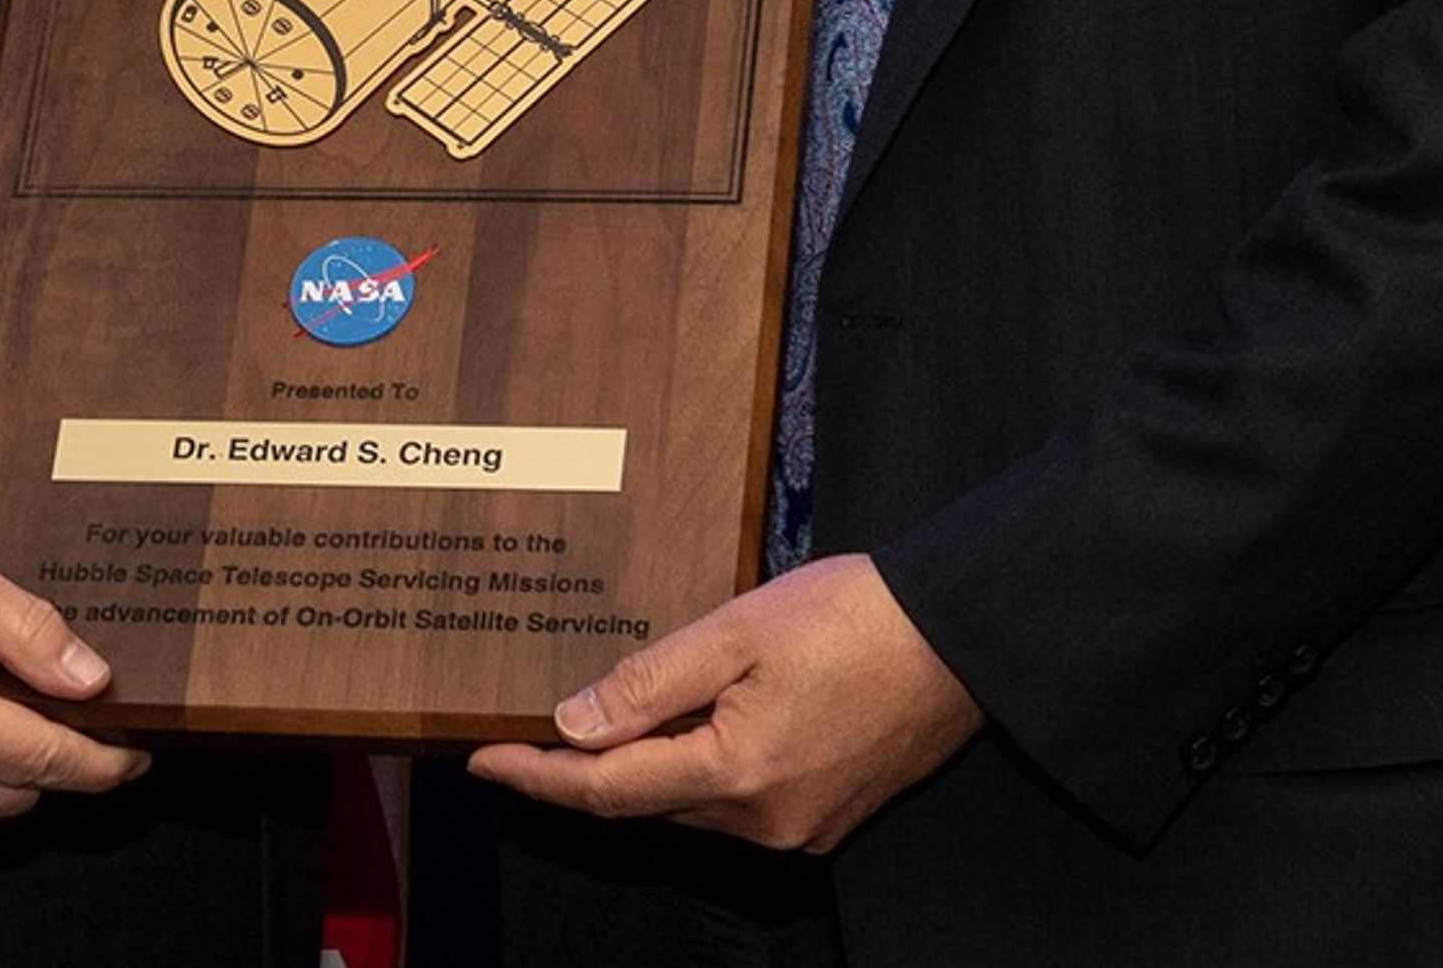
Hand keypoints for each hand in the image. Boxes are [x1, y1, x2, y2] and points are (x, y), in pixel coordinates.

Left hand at [465, 554, 978, 852]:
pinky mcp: (828, 813)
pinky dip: (699, 764)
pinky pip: (737, 799)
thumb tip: (573, 723)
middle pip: (648, 801)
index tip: (481, 759)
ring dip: (647, 763)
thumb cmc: (856, 618)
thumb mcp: (737, 630)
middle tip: (530, 722)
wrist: (962, 634)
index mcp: (737, 775)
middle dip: (588, 767)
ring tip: (606, 710)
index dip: (537, 776)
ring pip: (692, 802)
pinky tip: (689, 718)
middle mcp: (766, 821)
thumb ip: (650, 682)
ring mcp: (801, 826)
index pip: (607, 790)